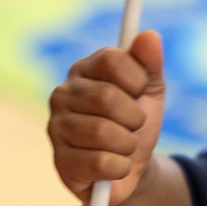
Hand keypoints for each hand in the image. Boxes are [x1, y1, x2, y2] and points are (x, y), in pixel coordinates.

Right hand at [49, 30, 166, 203]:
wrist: (129, 169)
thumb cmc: (134, 125)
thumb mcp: (150, 92)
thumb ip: (150, 63)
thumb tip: (149, 35)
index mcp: (84, 70)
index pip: (112, 59)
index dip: (137, 79)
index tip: (140, 93)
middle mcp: (62, 94)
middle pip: (107, 97)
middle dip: (134, 117)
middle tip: (134, 126)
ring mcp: (56, 128)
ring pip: (102, 131)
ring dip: (128, 144)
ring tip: (124, 147)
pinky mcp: (60, 162)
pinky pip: (99, 162)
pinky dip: (119, 167)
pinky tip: (115, 167)